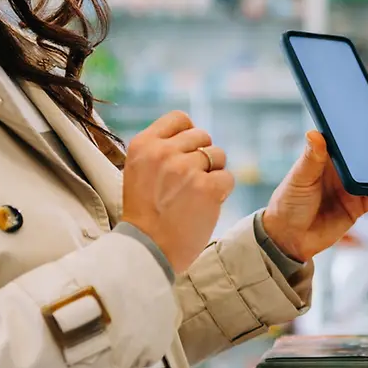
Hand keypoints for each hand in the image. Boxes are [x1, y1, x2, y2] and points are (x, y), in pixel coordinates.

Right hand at [121, 111, 234, 273]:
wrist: (147, 249)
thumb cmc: (145, 214)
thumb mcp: (139, 172)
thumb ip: (160, 151)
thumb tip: (191, 137)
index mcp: (143, 144)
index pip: (179, 118)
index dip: (189, 134)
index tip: (186, 153)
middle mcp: (164, 152)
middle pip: (202, 136)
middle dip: (202, 156)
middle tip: (190, 182)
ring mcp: (186, 169)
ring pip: (218, 154)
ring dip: (213, 173)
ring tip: (196, 194)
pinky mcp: (207, 187)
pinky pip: (228, 177)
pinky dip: (222, 191)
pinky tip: (205, 205)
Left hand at [260, 128, 367, 261]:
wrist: (289, 239)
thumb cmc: (288, 204)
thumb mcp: (298, 178)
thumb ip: (310, 158)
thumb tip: (315, 134)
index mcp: (326, 156)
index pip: (344, 131)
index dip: (357, 114)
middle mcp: (341, 169)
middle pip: (366, 150)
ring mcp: (352, 187)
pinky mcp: (359, 206)